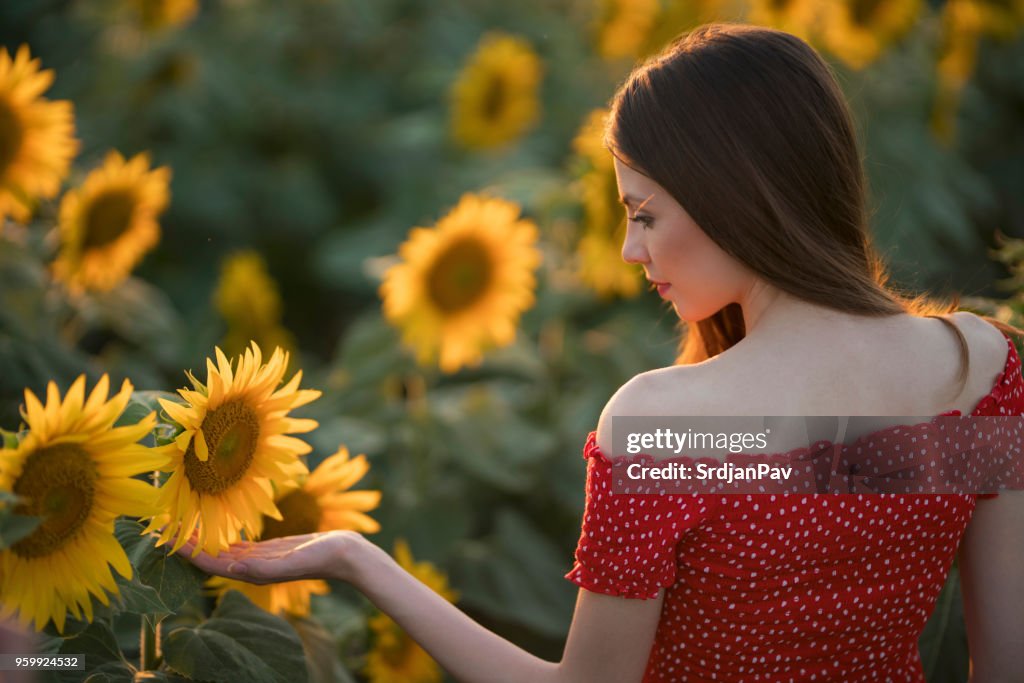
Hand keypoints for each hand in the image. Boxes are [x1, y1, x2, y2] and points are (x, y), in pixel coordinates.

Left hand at [173, 529, 363, 583]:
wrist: (347, 554)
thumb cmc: (323, 557)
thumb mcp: (293, 561)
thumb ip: (263, 568)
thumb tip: (232, 569)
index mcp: (252, 572)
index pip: (210, 562)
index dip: (186, 552)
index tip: (165, 537)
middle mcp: (251, 567)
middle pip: (211, 557)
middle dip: (188, 544)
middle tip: (164, 526)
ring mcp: (260, 558)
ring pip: (223, 550)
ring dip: (203, 540)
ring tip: (182, 526)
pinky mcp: (270, 549)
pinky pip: (239, 544)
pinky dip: (223, 537)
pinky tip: (214, 529)